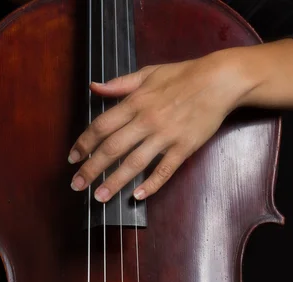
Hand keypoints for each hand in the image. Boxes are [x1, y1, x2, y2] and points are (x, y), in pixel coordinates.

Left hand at [69, 51, 248, 201]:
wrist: (219, 81)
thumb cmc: (183, 76)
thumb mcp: (148, 74)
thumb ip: (120, 84)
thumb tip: (94, 87)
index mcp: (135, 102)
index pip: (101, 126)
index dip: (84, 144)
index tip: (72, 159)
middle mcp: (146, 121)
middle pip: (112, 148)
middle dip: (91, 168)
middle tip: (76, 185)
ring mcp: (165, 136)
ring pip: (134, 163)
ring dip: (114, 182)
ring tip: (99, 197)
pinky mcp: (183, 148)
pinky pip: (164, 170)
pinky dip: (150, 184)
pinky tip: (137, 196)